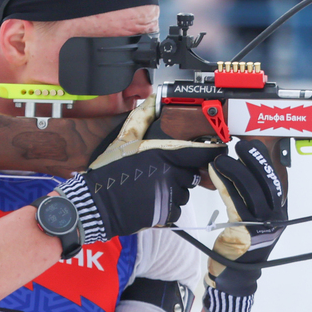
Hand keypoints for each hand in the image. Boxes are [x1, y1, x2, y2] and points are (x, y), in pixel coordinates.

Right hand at [58, 96, 220, 240]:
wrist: (96, 202)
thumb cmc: (109, 171)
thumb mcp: (124, 138)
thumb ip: (143, 117)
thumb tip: (152, 98)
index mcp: (164, 153)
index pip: (201, 153)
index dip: (211, 152)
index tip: (216, 151)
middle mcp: (170, 173)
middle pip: (191, 175)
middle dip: (181, 174)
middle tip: (162, 174)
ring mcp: (168, 194)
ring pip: (184, 193)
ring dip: (174, 192)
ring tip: (153, 188)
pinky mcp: (165, 213)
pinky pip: (176, 211)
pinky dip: (167, 208)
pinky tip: (151, 201)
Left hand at [202, 139, 286, 311]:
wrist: (235, 276)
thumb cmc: (241, 246)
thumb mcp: (252, 220)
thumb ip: (252, 200)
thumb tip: (244, 170)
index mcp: (280, 213)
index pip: (276, 181)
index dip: (264, 161)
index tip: (251, 146)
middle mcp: (275, 218)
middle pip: (267, 182)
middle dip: (254, 160)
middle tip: (239, 145)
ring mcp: (262, 226)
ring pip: (251, 190)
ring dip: (235, 169)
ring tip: (221, 158)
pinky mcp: (246, 232)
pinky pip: (235, 202)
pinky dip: (224, 184)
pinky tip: (215, 173)